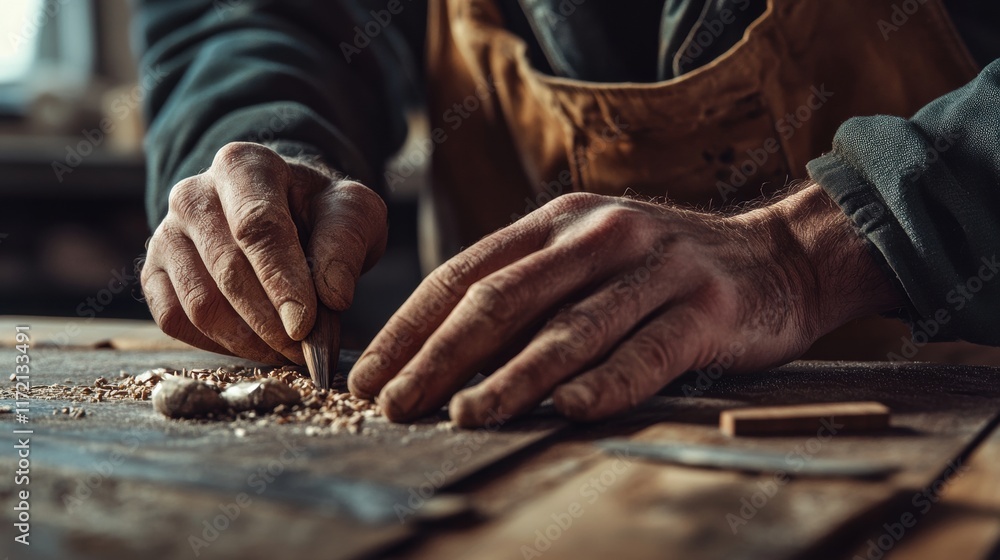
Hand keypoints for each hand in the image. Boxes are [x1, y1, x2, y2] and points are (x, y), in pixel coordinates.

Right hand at [141, 142, 386, 363]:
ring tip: (287, 351)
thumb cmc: (319, 212)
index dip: (281, 279)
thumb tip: (333, 296)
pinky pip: (176, 319)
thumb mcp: (353, 212)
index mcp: (243, 166)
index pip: (257, 226)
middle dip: (269, 320)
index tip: (304, 323)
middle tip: (304, 349)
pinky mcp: (154, 271)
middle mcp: (193, 194)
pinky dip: (219, 344)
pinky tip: (256, 346)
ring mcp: (166, 233)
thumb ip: (346, 243)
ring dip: (247, 339)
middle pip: (227, 269)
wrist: (285, 213)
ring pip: (199, 302)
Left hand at [349, 184, 902, 426]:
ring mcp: (655, 269)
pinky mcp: (706, 309)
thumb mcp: (589, 257)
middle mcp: (599, 236)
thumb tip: (442, 350)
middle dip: (439, 358)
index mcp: (557, 222)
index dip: (411, 326)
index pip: (465, 273)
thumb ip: (528, 290)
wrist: (779, 254)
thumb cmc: (663, 268)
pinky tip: (571, 410)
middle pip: (502, 300)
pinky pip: (648, 351)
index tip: (372, 374)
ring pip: (568, 329)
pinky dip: (608, 381)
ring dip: (510, 378)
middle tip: (396, 405)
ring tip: (465, 417)